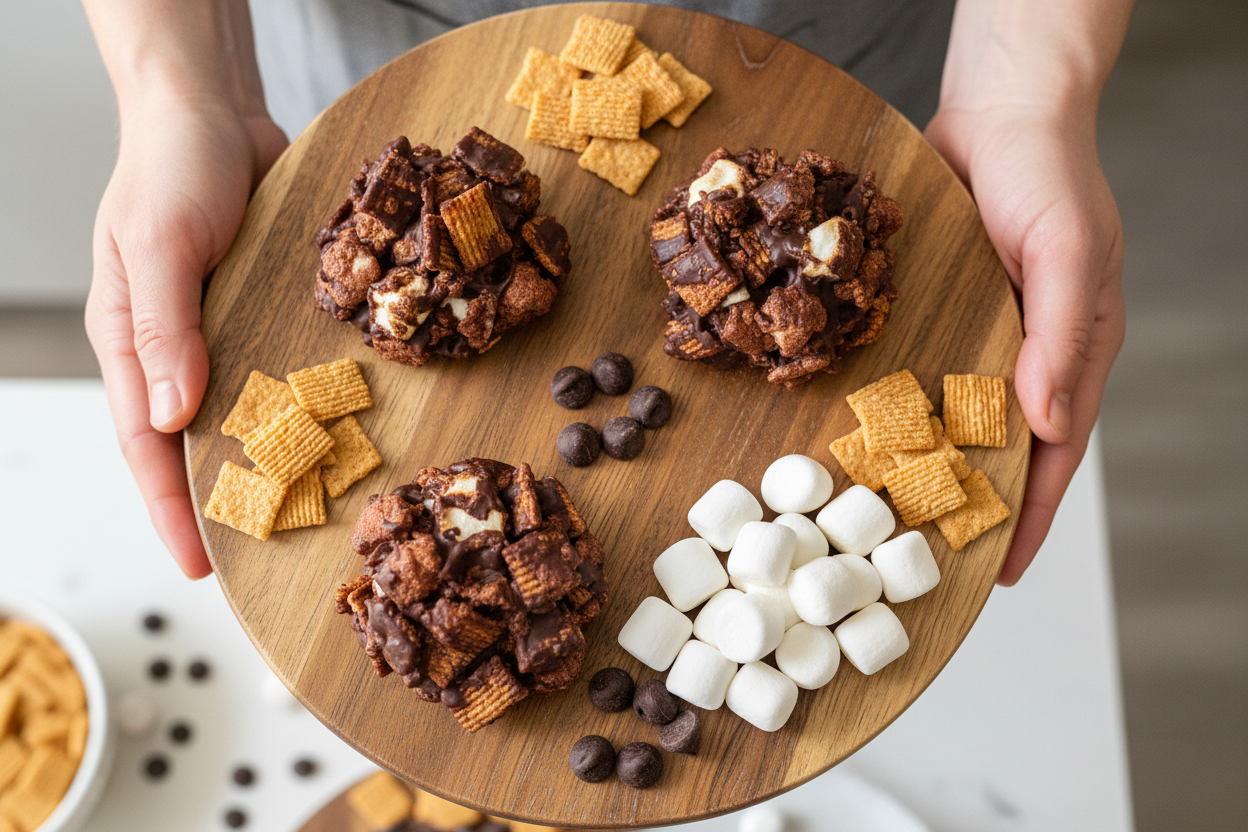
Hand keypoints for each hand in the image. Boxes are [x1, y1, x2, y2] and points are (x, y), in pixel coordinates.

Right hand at [85, 97, 286, 576]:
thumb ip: (165, 328)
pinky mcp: (266, 313)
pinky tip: (337, 434)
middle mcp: (178, 348)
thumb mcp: (159, 245)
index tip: (201, 563)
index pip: (146, 444)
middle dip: (224, 500)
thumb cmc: (169, 171)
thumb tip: (174, 416)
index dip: (170, 507)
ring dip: (270, 462)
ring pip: (245, 413)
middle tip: (267, 555)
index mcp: (132, 342)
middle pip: (197, 441)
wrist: (216, 114)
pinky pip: (284, 369)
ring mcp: (224, 333)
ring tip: (308, 513)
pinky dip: (304, 405)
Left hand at [925, 103, 1124, 584]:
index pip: (1052, 453)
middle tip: (931, 562)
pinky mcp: (936, 314)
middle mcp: (1021, 354)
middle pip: (997, 448)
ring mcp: (976, 336)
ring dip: (925, 469)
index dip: (1030, 514)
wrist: (995, 114)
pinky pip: (913, 373)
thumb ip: (1061, 335)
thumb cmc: (1046, 176)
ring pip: (949, 420)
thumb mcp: (1066, 251)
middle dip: (972, 506)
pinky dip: (894, 410)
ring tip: (888, 520)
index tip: (1001, 571)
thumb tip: (1049, 423)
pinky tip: (861, 438)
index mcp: (1069, 350)